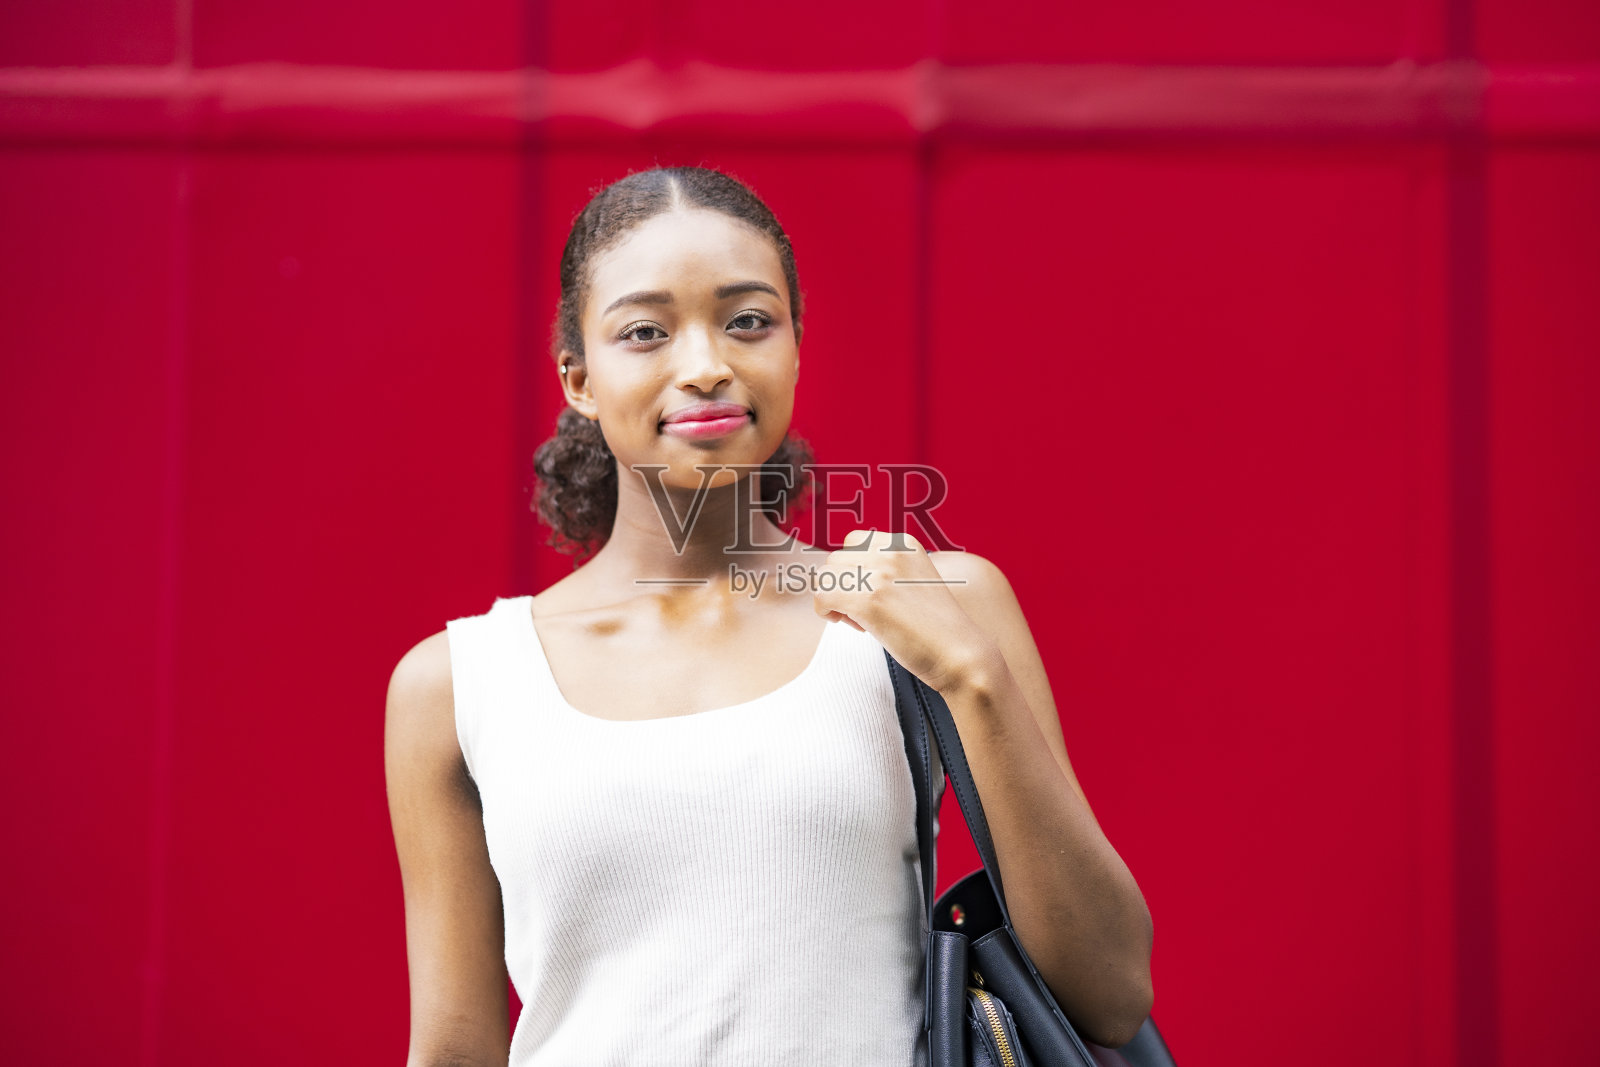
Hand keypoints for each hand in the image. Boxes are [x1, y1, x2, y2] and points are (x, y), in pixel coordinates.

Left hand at [811, 529, 999, 693]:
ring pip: (825, 577)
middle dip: (843, 587)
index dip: (853, 570)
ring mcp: (879, 573)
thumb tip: (838, 575)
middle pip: (836, 559)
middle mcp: (890, 550)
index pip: (853, 542)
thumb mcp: (913, 582)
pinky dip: (828, 613)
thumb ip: (885, 570)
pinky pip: (822, 597)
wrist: (960, 654)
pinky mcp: (868, 599)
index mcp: (904, 543)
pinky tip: (857, 628)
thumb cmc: (935, 628)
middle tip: (866, 613)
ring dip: (835, 600)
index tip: (871, 595)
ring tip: (861, 620)